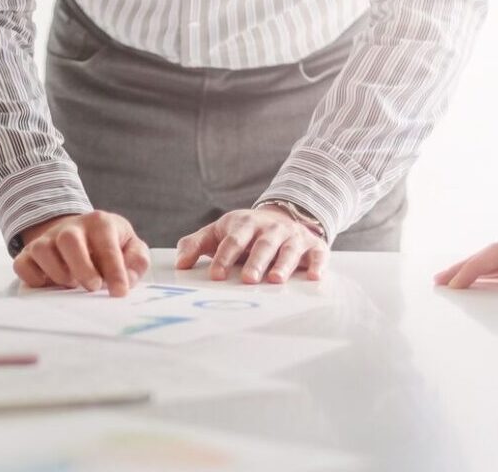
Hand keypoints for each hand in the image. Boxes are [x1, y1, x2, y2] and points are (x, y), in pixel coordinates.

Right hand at [12, 211, 149, 296]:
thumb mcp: (130, 247)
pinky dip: (33, 278)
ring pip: (41, 250)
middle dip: (82, 268)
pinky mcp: (28, 254)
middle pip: (69, 241)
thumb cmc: (108, 246)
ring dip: (57, 272)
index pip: (107, 245)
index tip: (119, 292)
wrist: (78, 234)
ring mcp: (47, 240)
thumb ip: (136, 261)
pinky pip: (22, 265)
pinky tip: (49, 285)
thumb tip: (127, 279)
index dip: (114, 271)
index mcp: (99, 223)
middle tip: (93, 287)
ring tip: (71, 284)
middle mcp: (70, 228)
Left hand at [175, 207, 327, 283]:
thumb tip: (179, 264)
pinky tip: (314, 277)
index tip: (215, 275)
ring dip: (283, 264)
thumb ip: (195, 245)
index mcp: (244, 224)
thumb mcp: (218, 232)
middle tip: (247, 279)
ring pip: (288, 249)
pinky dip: (317, 264)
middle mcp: (270, 229)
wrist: (284, 216)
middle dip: (255, 261)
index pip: (232, 241)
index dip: (224, 257)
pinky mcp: (313, 245)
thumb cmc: (244, 232)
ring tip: (275, 280)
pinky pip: (318, 254)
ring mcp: (293, 236)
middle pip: (262, 245)